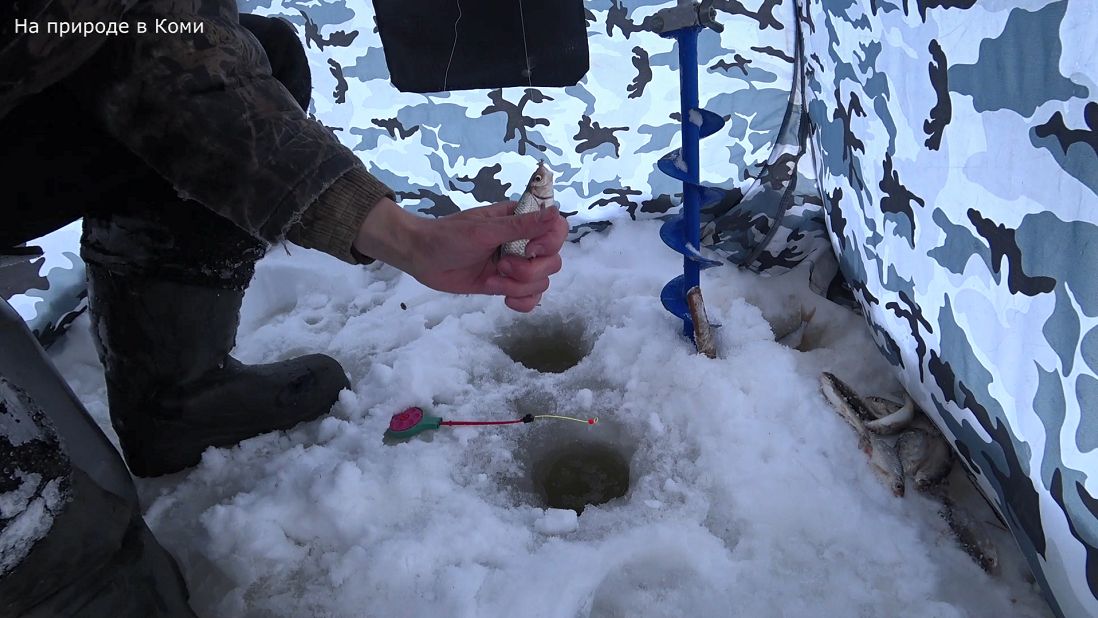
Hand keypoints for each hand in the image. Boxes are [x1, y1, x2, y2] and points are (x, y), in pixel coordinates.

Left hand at [353, 197, 567, 311]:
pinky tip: (504, 299)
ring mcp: (516, 266)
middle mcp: (523, 243)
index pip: (557, 229)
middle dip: (529, 270)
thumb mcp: (484, 230)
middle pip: (553, 261)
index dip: (550, 242)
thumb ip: (521, 225)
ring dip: (519, 286)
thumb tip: (555, 211)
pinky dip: (522, 302)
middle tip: (501, 264)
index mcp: (520, 221)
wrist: (421, 258)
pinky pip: (531, 299)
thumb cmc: (448, 236)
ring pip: (541, 282)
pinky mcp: (505, 285)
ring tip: (493, 279)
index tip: (530, 248)